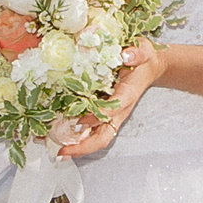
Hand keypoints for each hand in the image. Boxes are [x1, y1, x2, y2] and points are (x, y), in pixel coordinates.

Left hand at [56, 42, 168, 158]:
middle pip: (103, 137)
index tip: (78, 120)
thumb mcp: (144, 51)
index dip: (94, 118)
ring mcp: (110, 116)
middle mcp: (118, 111)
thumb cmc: (144, 60)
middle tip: (62, 152)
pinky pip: (90, 130)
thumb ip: (137, 52)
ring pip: (95, 138)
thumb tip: (126, 55)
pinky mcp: (103, 114)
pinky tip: (55, 135)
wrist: (149, 68)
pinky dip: (74, 136)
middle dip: (83, 147)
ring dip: (75, 146)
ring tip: (53, 148)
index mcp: (126, 97)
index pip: (110, 112)